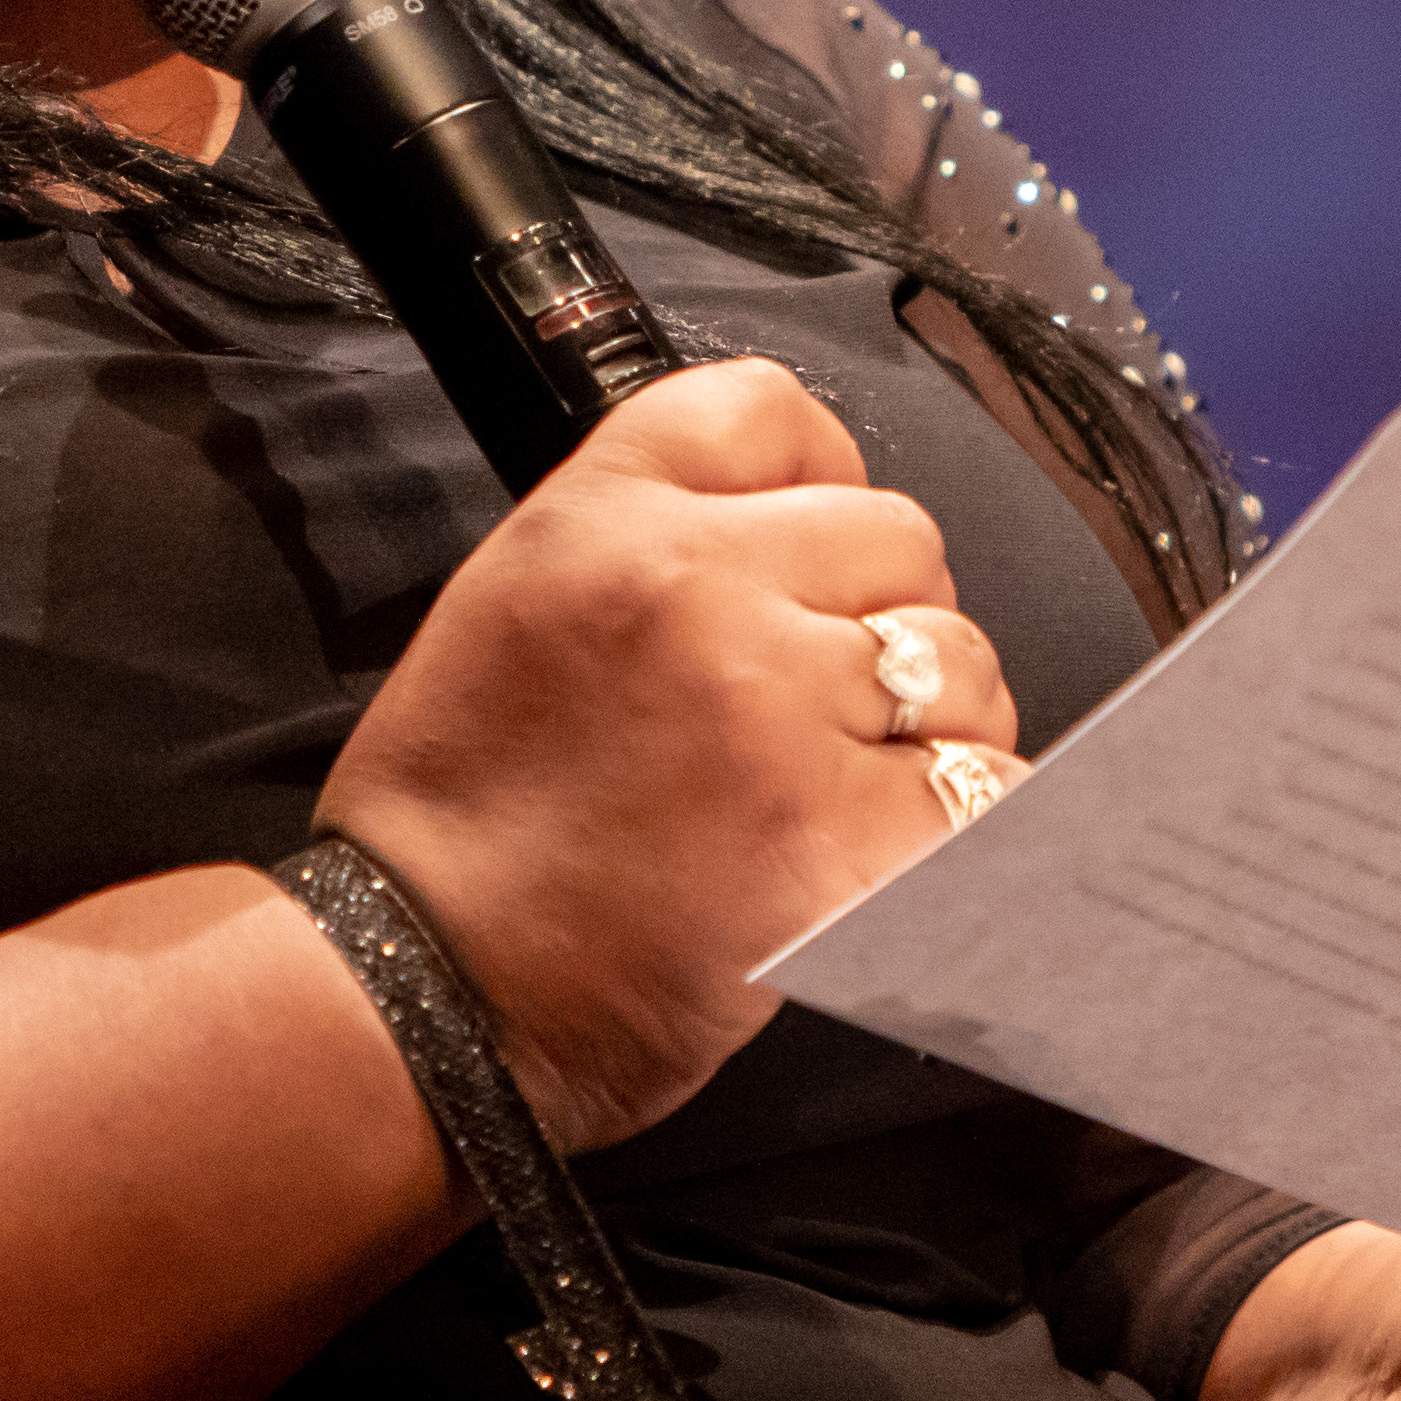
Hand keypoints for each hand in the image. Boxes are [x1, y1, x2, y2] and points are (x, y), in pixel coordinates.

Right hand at [316, 360, 1007, 1150]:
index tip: (811, 547)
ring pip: (956, 660)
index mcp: (600, 517)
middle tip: (819, 707)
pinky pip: (983, 791)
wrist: (417, 990)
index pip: (775, 410)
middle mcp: (692, 588)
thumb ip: (647, 540)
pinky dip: (964, 825)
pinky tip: (895, 855)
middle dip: (879, 617)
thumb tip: (799, 533)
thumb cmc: (457, 825)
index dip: (818, 473)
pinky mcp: (835, 839)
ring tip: (851, 787)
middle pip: (897, 538)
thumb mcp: (514, 604)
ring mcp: (772, 712)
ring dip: (932, 723)